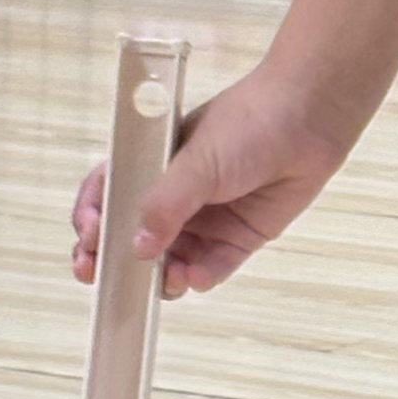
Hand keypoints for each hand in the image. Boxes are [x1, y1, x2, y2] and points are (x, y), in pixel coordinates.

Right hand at [70, 66, 352, 298]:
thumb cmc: (245, 123)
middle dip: (115, 261)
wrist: (308, 119)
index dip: (91, 222)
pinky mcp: (237, 238)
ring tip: (167, 278)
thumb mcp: (196, 160)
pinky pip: (211, 268)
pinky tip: (196, 276)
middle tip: (102, 277)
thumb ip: (165, 203)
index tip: (89, 240)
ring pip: (169, 261)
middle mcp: (172, 197)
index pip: (105, 198)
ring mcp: (204, 220)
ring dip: (162, 276)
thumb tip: (137, 246)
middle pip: (132, 238)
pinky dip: (200, 276)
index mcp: (149, 166)